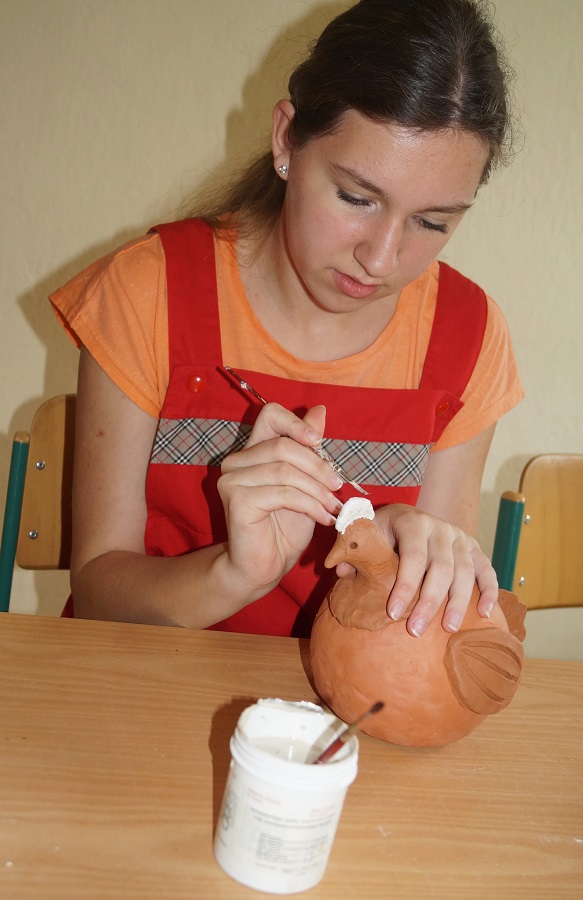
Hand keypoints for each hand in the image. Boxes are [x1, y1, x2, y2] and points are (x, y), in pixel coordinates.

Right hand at [217, 403, 342, 598]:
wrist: (263, 567)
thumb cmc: (284, 528)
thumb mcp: (306, 484)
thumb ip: (310, 451)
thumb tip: (320, 410)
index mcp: (252, 451)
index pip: (270, 415)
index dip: (296, 423)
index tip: (319, 442)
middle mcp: (236, 461)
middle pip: (283, 446)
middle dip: (318, 467)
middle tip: (338, 487)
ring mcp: (232, 480)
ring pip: (285, 471)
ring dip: (317, 490)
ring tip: (333, 507)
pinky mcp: (236, 500)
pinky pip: (283, 493)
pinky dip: (310, 505)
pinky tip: (323, 518)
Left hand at [336, 504, 498, 636]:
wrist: (410, 516)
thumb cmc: (384, 531)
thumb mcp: (367, 532)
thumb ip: (353, 549)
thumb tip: (340, 570)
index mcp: (413, 522)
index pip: (412, 557)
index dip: (405, 586)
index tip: (393, 613)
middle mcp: (441, 528)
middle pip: (442, 568)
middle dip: (429, 601)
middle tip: (416, 630)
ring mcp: (461, 538)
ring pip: (466, 572)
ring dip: (458, 603)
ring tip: (447, 629)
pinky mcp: (475, 549)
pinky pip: (487, 570)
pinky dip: (489, 591)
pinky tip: (484, 614)